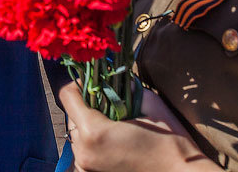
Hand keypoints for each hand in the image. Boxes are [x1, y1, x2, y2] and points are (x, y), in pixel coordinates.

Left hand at [59, 83, 217, 171]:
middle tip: (109, 105)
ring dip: (89, 126)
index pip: (68, 95)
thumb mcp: (147, 101)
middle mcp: (83, 151)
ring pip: (76, 135)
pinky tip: (112, 142)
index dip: (80, 83)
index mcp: (94, 131)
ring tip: (114, 126)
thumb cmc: (169, 137)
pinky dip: (92, 144)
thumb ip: (122, 86)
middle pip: (72, 116)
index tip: (94, 82)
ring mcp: (85, 166)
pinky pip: (83, 151)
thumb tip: (107, 74)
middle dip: (86, 106)